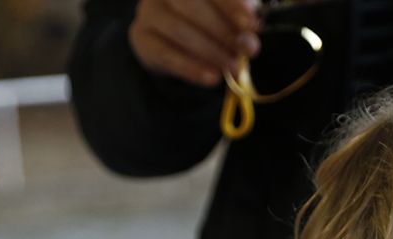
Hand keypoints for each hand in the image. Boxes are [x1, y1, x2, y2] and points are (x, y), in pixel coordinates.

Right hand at [129, 0, 262, 88]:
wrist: (173, 39)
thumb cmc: (208, 18)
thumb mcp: (228, 11)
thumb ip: (240, 15)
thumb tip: (251, 31)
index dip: (232, 4)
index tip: (252, 25)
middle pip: (191, 5)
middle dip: (223, 30)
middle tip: (248, 50)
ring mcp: (148, 11)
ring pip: (180, 31)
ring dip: (211, 52)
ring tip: (234, 67)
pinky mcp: (140, 37)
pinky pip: (166, 54)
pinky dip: (192, 68)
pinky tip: (212, 77)